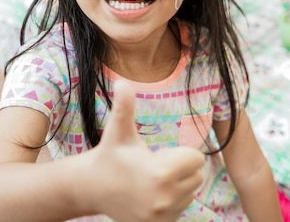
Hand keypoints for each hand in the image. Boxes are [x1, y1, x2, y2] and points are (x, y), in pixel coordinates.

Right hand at [88, 80, 204, 221]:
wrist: (93, 189)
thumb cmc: (110, 155)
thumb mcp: (118, 131)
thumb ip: (124, 107)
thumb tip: (122, 82)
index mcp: (160, 173)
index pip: (196, 159)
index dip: (182, 153)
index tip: (161, 154)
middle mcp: (165, 198)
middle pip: (196, 176)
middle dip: (181, 169)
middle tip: (155, 166)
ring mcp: (162, 216)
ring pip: (190, 193)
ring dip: (177, 186)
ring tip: (151, 181)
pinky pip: (181, 208)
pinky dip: (172, 201)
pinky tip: (151, 195)